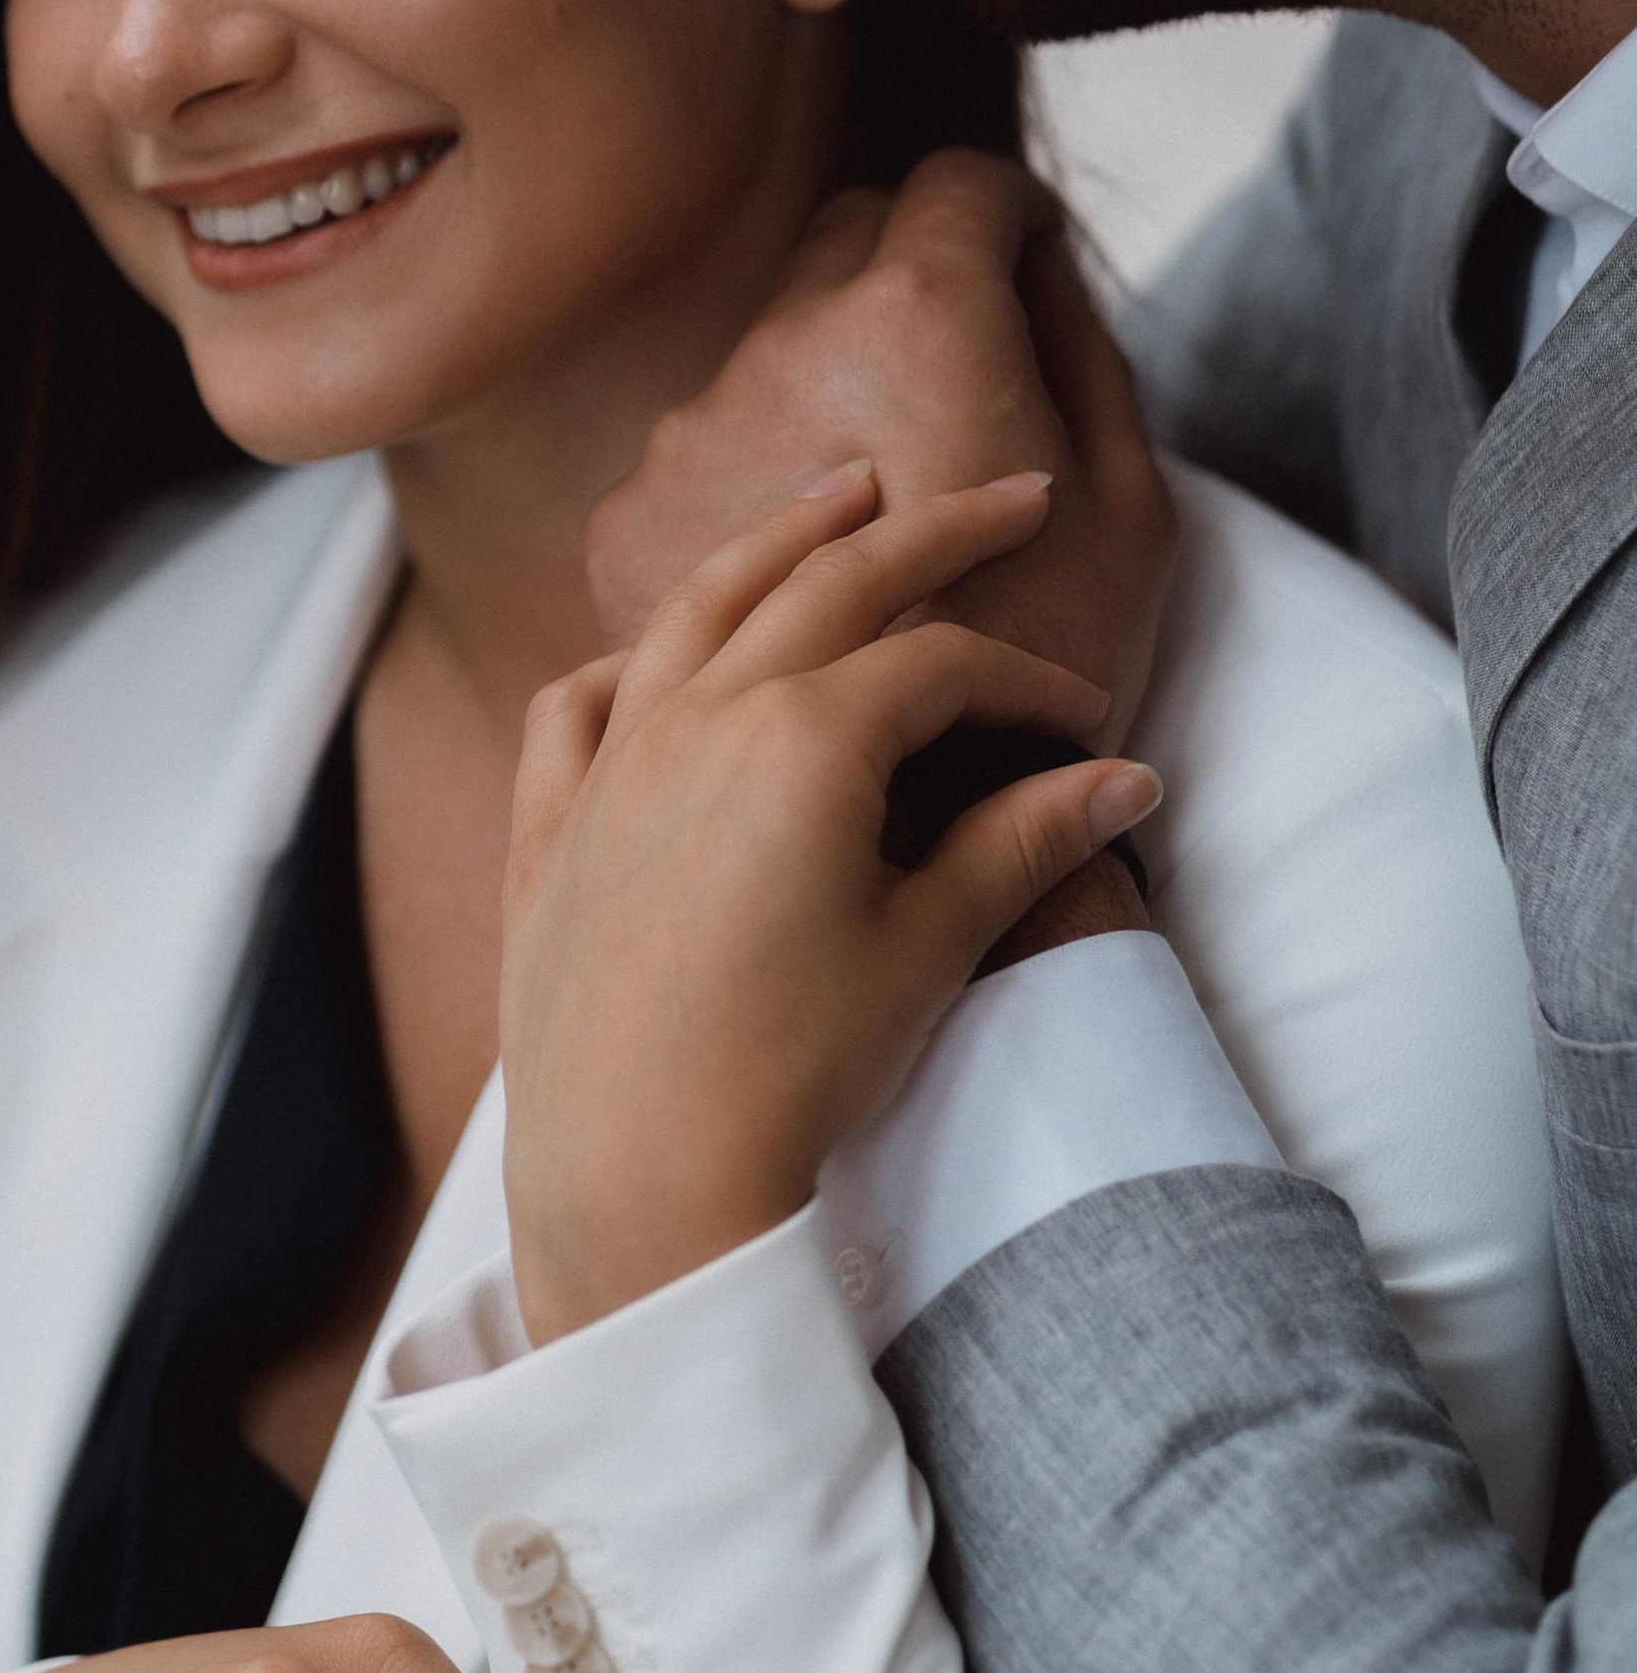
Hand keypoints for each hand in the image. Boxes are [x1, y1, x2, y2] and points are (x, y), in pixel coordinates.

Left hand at [504, 468, 1160, 1343]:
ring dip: (779, 541)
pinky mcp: (549, 824)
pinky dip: (628, 659)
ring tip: (840, 495)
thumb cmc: (791, 1073)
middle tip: (1009, 497)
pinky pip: (579, 702)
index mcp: (804, 736)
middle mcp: (698, 717)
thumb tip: (1123, 782)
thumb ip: (1019, 844)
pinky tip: (661, 653)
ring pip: (698, 609)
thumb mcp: (927, 950)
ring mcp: (611, 761)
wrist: (635, 1177)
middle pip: (831, 585)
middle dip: (932, 534)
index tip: (1084, 725)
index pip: (942, 667)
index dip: (1028, 684)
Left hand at [586, 152, 1176, 743]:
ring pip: (758, 370)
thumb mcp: (1133, 523)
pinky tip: (790, 587)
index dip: (1009, 215)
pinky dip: (739, 502)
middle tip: (966, 372)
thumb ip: (1088, 366)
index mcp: (910, 336)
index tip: (1026, 263)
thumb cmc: (1030, 713)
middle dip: (917, 282)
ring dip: (821, 400)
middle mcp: (770, 363)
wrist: (840, 901)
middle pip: (846, 253)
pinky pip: (687, 474)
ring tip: (882, 517)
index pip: (957, 192)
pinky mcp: (618, 527)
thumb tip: (1046, 269)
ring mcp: (676, 450)